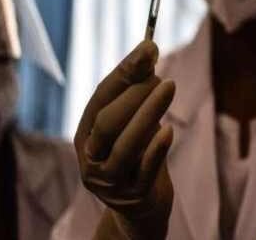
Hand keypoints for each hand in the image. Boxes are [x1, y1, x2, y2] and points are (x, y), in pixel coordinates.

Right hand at [74, 40, 174, 238]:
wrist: (142, 207)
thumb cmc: (139, 155)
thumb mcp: (135, 124)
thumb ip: (138, 93)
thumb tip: (148, 53)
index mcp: (86, 136)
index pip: (99, 98)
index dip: (124, 72)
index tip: (148, 47)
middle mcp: (91, 159)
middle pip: (107, 122)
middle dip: (134, 92)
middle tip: (161, 74)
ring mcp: (111, 181)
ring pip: (125, 145)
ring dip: (148, 112)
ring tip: (169, 87)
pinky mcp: (134, 195)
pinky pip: (144, 169)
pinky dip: (156, 148)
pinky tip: (169, 129)